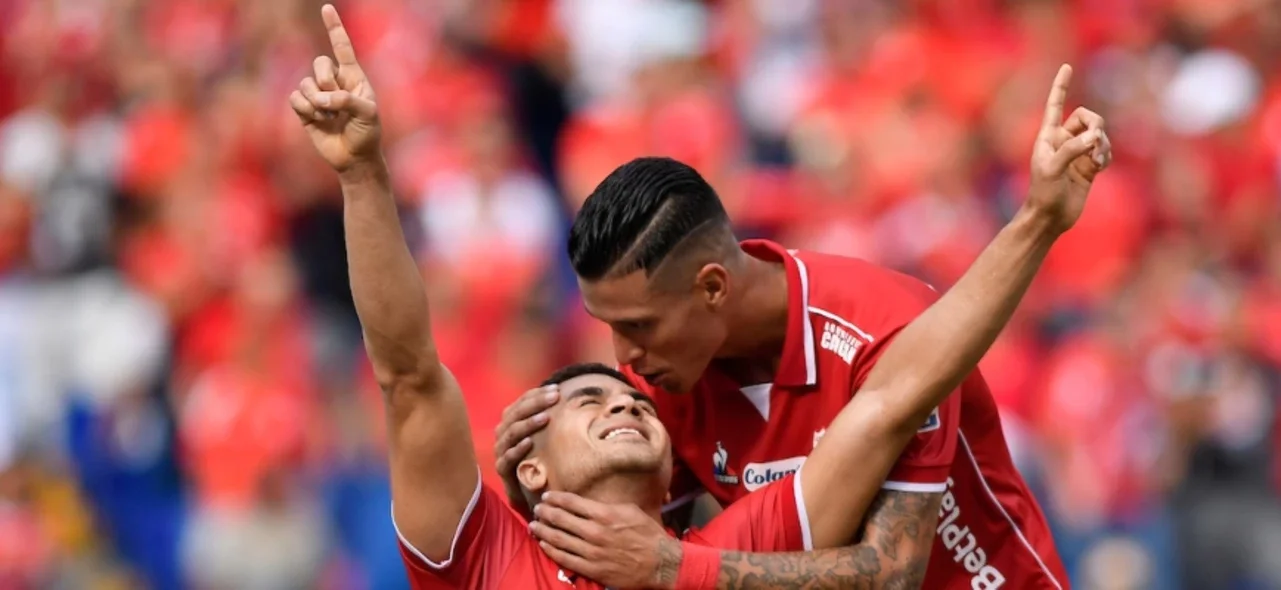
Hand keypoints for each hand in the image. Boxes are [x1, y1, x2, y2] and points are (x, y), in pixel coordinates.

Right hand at [289, 4, 380, 171]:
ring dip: (317, 102)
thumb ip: (348, 101)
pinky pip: (295, 98)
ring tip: (329, 117)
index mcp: (353, 77)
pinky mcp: (305, 109)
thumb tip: (323, 98)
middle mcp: (334, 82)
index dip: (334, 27)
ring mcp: (318, 95)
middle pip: (319, 63)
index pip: (342, 47)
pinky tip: (318, 121)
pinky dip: (306, 110)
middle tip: (336, 102)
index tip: (327, 8)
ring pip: (305, 83)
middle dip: (326, 81)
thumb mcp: (367, 115)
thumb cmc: (367, 134)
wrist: (354, 159)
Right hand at [493, 384, 559, 517]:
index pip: (522, 401)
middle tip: (554, 397)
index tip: (557, 389)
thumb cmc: (541, 458)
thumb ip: (551, 418)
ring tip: (545, 417)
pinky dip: (517, 449)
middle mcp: (503, 433)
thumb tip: (572, 398)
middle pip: (516, 413)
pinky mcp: (502, 470)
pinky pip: (507, 458)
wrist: (529, 491)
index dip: (537, 393)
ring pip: (511, 433)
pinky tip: (530, 442)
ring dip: (528, 424)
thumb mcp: (547, 436)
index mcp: (512, 421)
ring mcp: (501, 451)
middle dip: (535, 403)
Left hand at [531, 492, 683, 589]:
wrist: (660, 563)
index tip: (546, 496)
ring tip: (534, 525)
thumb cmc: (648, 534)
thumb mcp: (631, 510)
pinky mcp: (592, 569)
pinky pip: (564, 558)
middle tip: (536, 509)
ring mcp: (591, 552)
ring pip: (558, 539)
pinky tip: (543, 544)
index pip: (571, 502)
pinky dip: (550, 550)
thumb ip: (608, 505)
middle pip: (560, 519)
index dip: (555, 498)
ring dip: (543, 530)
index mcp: (604, 514)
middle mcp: (594, 532)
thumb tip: (589, 501)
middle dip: (545, 512)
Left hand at [1026, 64, 1112, 233]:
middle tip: (1095, 140)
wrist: (1050, 217)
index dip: (1061, 86)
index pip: (1055, 105)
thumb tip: (1094, 137)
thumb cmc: (1043, 193)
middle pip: (1087, 117)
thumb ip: (1072, 149)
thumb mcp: (1052, 169)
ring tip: (1096, 160)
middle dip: (1096, 124)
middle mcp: (1063, 140)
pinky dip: (1106, 155)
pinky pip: (1105, 150)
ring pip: (1099, 134)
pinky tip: (1100, 166)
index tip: (1066, 67)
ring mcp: (1077, 152)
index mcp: (1048, 136)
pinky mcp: (1089, 165)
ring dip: (1103, 143)